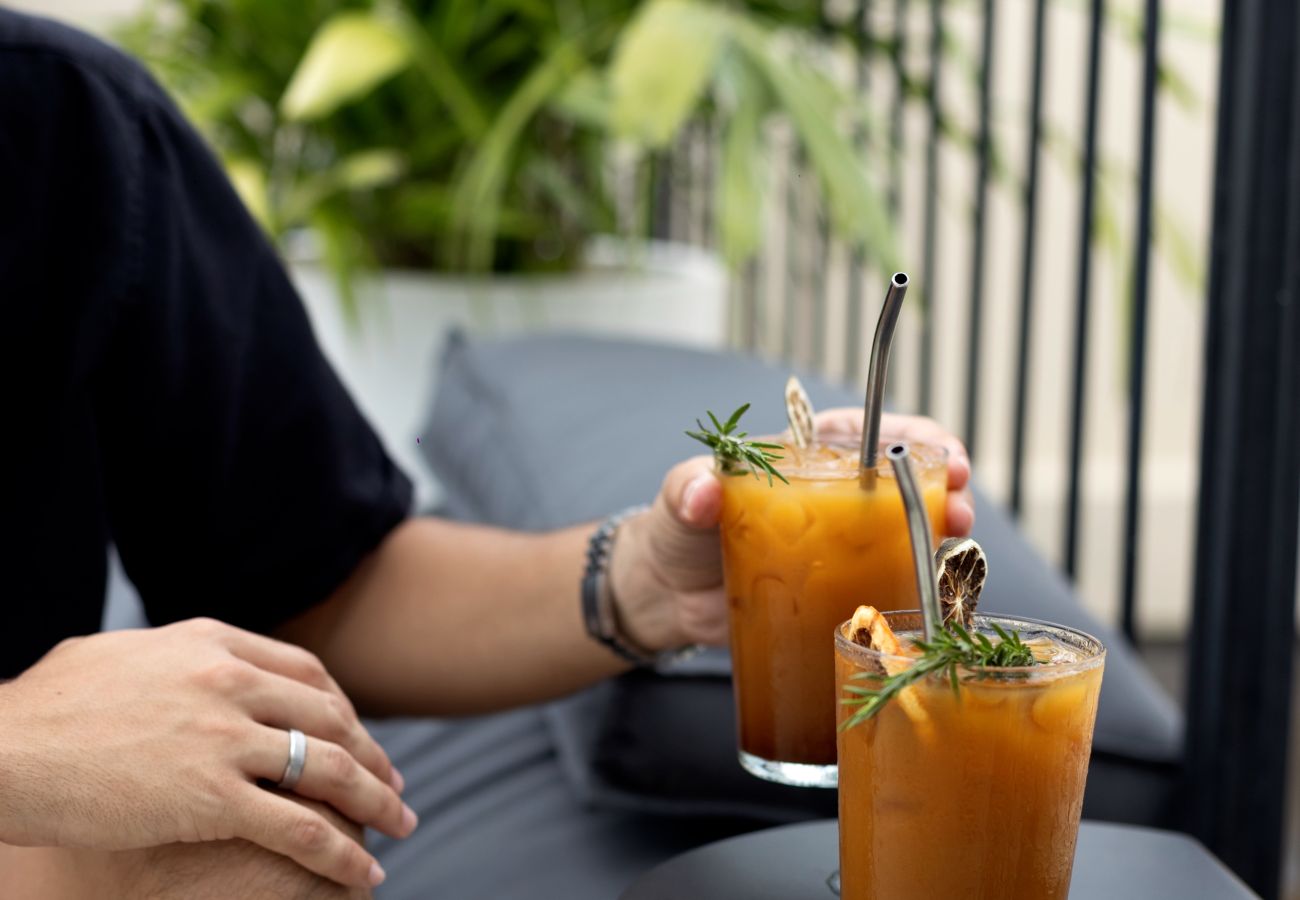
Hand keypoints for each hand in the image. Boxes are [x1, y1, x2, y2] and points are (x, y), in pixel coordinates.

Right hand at [0, 619, 416, 887]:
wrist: (2, 749)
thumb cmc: (44, 708)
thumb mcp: (118, 655)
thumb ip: (171, 657)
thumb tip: (188, 661)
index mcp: (211, 643)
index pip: (307, 673)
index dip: (344, 708)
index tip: (359, 735)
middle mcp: (231, 680)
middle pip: (332, 718)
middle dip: (374, 756)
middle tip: (396, 784)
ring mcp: (225, 737)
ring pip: (332, 770)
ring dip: (378, 801)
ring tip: (402, 826)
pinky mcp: (212, 796)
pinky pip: (301, 828)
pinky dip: (341, 853)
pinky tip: (362, 874)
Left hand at [609, 410, 972, 649]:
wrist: (668, 597)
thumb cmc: (677, 532)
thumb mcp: (678, 500)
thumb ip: (686, 489)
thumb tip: (700, 494)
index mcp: (803, 458)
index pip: (868, 432)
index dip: (912, 436)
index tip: (941, 451)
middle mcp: (832, 497)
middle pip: (902, 479)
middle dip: (944, 483)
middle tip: (961, 501)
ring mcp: (841, 545)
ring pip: (906, 528)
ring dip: (941, 529)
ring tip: (956, 540)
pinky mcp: (840, 589)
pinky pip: (889, 579)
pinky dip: (919, 579)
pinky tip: (937, 586)